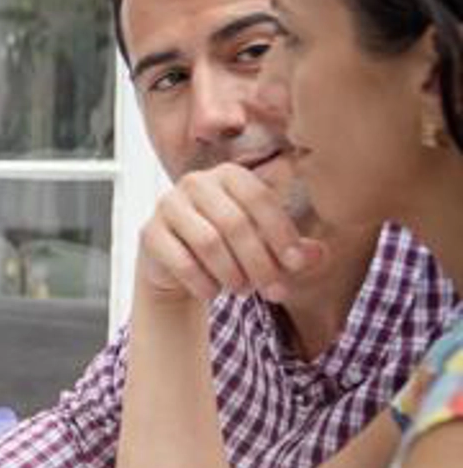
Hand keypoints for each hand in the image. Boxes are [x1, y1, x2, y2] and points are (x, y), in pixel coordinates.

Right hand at [138, 163, 325, 303]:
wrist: (176, 264)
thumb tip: (318, 255)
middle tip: (273, 291)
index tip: (296, 265)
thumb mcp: (266, 247)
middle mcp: (196, 182)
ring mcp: (168, 204)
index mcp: (229, 174)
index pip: (260, 199)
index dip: (281, 233)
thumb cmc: (228, 248)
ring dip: (232, 273)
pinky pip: (180, 261)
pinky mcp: (149, 232)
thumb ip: (294, 249)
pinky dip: (202, 282)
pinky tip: (213, 293)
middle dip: (259, 262)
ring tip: (243, 290)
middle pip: (235, 223)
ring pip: (209, 242)